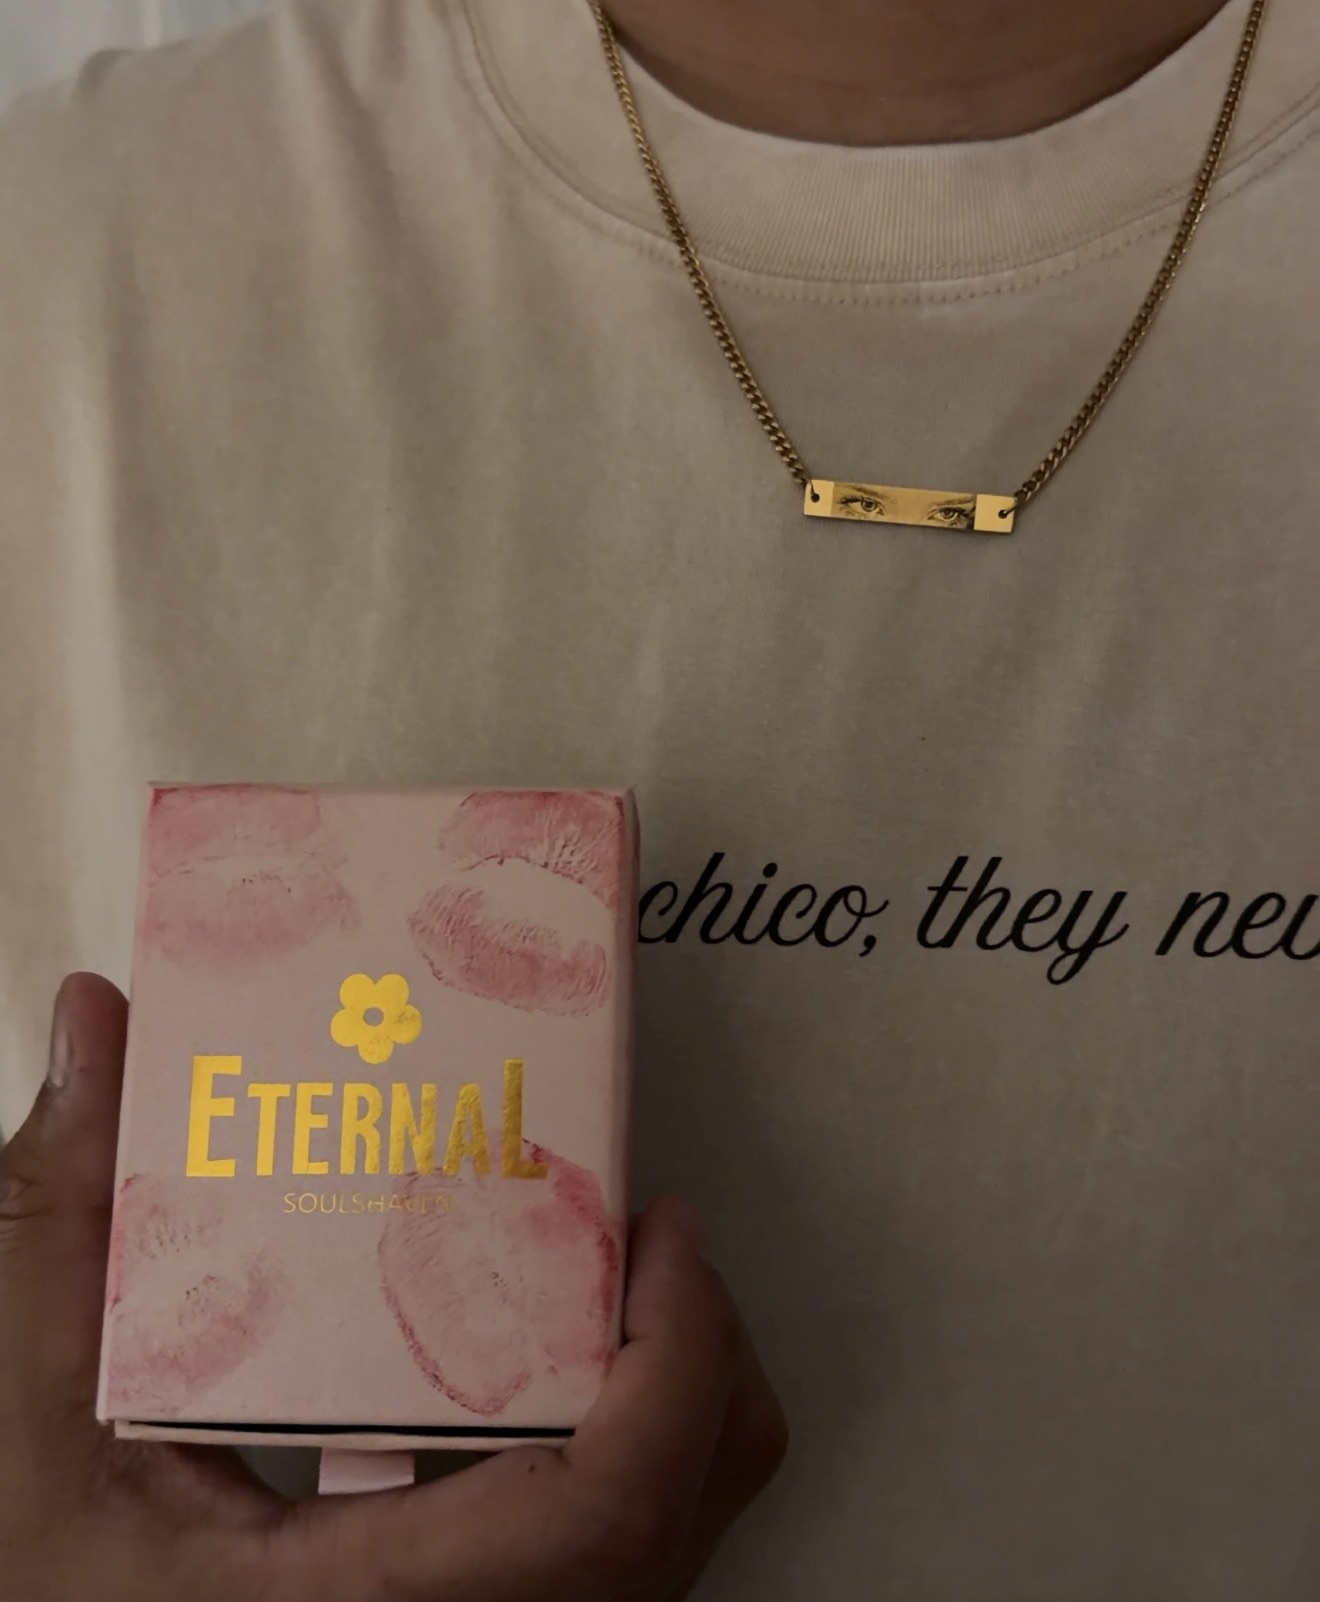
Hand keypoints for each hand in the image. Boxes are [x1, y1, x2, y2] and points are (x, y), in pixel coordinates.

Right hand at [0, 975, 786, 1601]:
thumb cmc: (59, 1594)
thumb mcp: (39, 1436)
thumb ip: (63, 1231)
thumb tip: (95, 1031)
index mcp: (385, 1601)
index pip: (614, 1503)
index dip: (680, 1352)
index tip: (655, 1227)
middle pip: (689, 1501)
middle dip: (696, 1341)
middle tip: (629, 1230)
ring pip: (675, 1533)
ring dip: (671, 1391)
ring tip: (587, 1285)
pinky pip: (626, 1553)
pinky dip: (626, 1446)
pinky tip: (523, 1375)